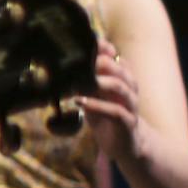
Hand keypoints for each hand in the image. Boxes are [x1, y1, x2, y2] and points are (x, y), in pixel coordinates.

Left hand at [80, 40, 142, 163]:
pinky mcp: (128, 122)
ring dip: (100, 82)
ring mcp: (130, 104)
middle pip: (119, 68)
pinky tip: (80, 103)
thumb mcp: (92, 95)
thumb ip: (81, 79)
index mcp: (120, 78)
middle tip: (78, 62)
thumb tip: (58, 66)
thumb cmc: (105, 115)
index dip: (102, 48)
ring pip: (121, 87)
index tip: (82, 42)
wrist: (126, 144)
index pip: (114, 57)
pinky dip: (97, 106)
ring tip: (78, 82)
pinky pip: (116, 111)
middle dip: (100, 62)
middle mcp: (128, 88)